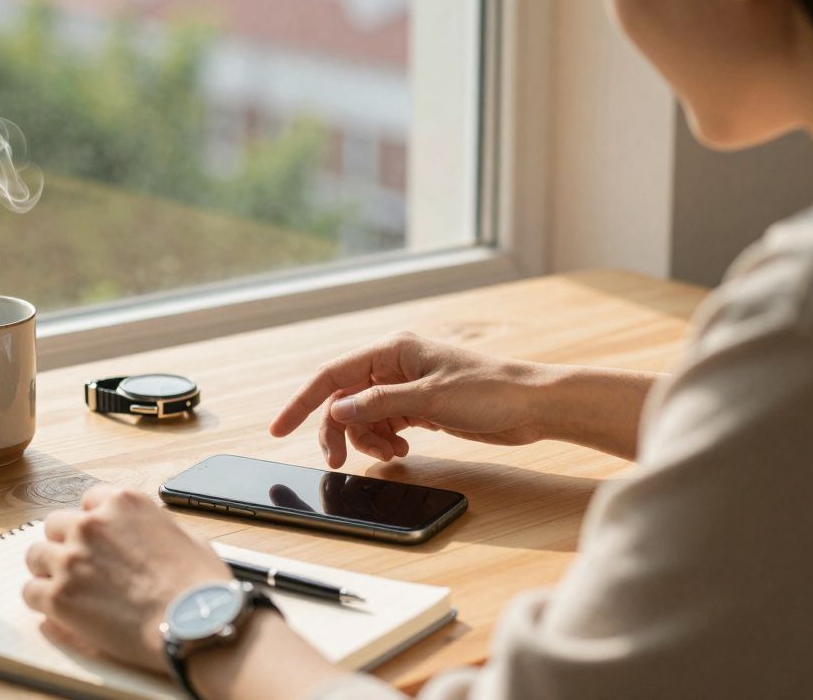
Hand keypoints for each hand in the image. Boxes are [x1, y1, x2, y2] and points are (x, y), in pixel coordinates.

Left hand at [23, 485, 230, 672]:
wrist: (193, 624)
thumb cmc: (199, 586)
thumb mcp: (185, 537)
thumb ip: (152, 529)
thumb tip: (144, 540)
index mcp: (125, 502)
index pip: (89, 500)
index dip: (93, 522)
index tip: (97, 539)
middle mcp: (92, 523)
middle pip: (55, 524)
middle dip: (65, 543)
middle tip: (80, 566)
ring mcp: (72, 559)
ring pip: (35, 555)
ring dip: (48, 569)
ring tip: (65, 588)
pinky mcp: (59, 596)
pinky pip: (30, 592)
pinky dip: (42, 601)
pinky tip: (60, 610)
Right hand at [269, 332, 557, 467]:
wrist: (533, 405)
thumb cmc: (489, 391)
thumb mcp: (429, 398)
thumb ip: (379, 403)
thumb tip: (337, 411)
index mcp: (393, 350)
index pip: (332, 375)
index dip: (302, 402)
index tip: (279, 429)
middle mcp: (395, 365)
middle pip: (345, 399)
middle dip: (340, 431)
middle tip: (340, 462)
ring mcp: (407, 386)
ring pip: (364, 416)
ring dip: (368, 439)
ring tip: (392, 453)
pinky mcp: (422, 406)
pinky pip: (386, 424)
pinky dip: (386, 440)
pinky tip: (402, 450)